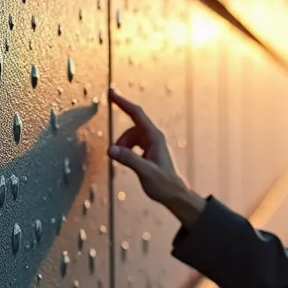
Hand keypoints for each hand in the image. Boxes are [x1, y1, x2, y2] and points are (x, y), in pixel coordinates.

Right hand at [107, 87, 206, 227]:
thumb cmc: (164, 184)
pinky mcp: (150, 151)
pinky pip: (134, 144)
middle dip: (122, 139)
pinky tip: (129, 162)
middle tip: (116, 154)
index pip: (136, 113)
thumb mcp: (145, 172)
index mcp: (155, 137)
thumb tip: (111, 149)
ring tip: (125, 162)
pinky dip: (127, 150)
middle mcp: (154, 137)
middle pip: (131, 128)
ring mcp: (152, 143)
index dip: (123, 102)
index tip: (111, 92)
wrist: (176, 195)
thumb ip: (128, 159)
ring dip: (124, 146)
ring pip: (131, 137)